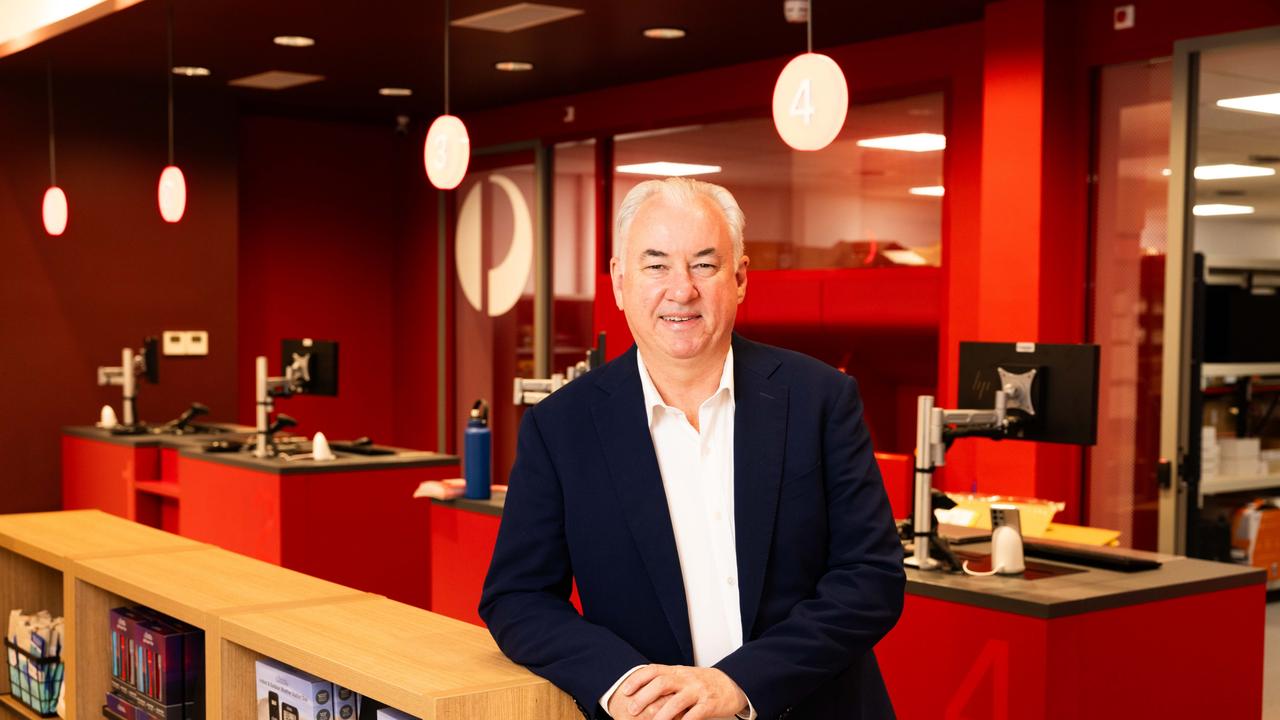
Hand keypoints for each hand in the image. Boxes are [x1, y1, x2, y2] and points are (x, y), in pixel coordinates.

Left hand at [616, 665, 746, 719]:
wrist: (733, 683)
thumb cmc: (703, 683)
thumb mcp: (683, 677)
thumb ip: (665, 681)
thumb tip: (639, 690)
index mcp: (677, 671)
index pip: (653, 670)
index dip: (637, 679)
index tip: (625, 691)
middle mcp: (686, 679)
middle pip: (661, 684)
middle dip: (644, 697)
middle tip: (632, 710)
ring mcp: (698, 691)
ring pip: (676, 702)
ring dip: (661, 715)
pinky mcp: (709, 704)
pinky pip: (695, 715)